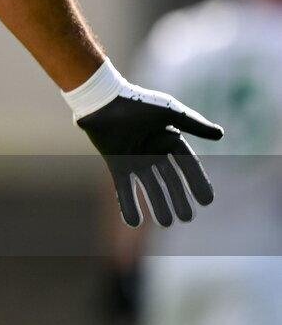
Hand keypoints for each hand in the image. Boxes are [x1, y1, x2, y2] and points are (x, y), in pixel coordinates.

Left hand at [64, 60, 223, 226]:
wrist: (102, 101)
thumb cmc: (137, 103)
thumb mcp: (169, 112)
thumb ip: (194, 124)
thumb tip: (221, 134)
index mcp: (168, 139)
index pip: (187, 165)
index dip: (197, 182)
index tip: (207, 201)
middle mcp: (153, 151)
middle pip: (170, 180)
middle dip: (179, 199)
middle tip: (187, 218)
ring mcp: (134, 159)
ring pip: (150, 187)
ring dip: (157, 205)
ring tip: (165, 223)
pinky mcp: (116, 164)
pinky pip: (124, 188)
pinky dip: (128, 205)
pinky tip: (133, 222)